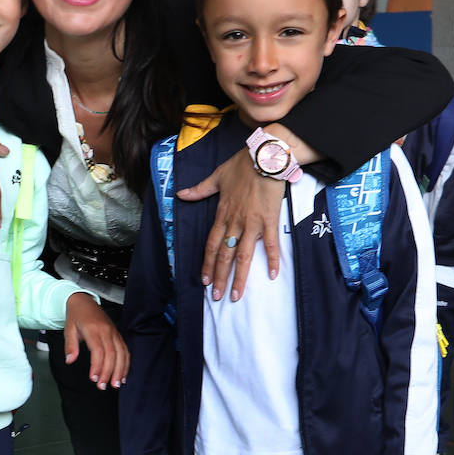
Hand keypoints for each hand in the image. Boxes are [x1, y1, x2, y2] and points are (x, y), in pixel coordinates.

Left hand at [63, 293, 128, 388]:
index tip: (94, 378)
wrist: (84, 302)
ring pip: (121, 353)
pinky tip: (123, 375)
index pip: (98, 350)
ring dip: (120, 370)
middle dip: (109, 372)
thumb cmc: (75, 317)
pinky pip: (125, 351)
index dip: (97, 366)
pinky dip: (126, 364)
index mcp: (93, 329)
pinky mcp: (118, 335)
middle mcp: (106, 331)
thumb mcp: (68, 330)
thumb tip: (70, 360)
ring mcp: (114, 333)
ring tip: (116, 384)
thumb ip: (70, 346)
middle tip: (103, 386)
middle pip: (112, 354)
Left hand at [176, 149, 284, 301]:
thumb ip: (199, 190)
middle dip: (219, 277)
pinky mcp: (270, 220)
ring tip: (236, 295)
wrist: (265, 157)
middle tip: (217, 296)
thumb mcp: (216, 177)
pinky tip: (272, 275)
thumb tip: (181, 194)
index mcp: (222, 214)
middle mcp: (235, 222)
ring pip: (243, 255)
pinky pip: (271, 244)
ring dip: (239, 277)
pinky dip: (272, 259)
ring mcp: (253, 223)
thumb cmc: (242, 166)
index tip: (203, 280)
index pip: (211, 245)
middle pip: (224, 255)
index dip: (206, 264)